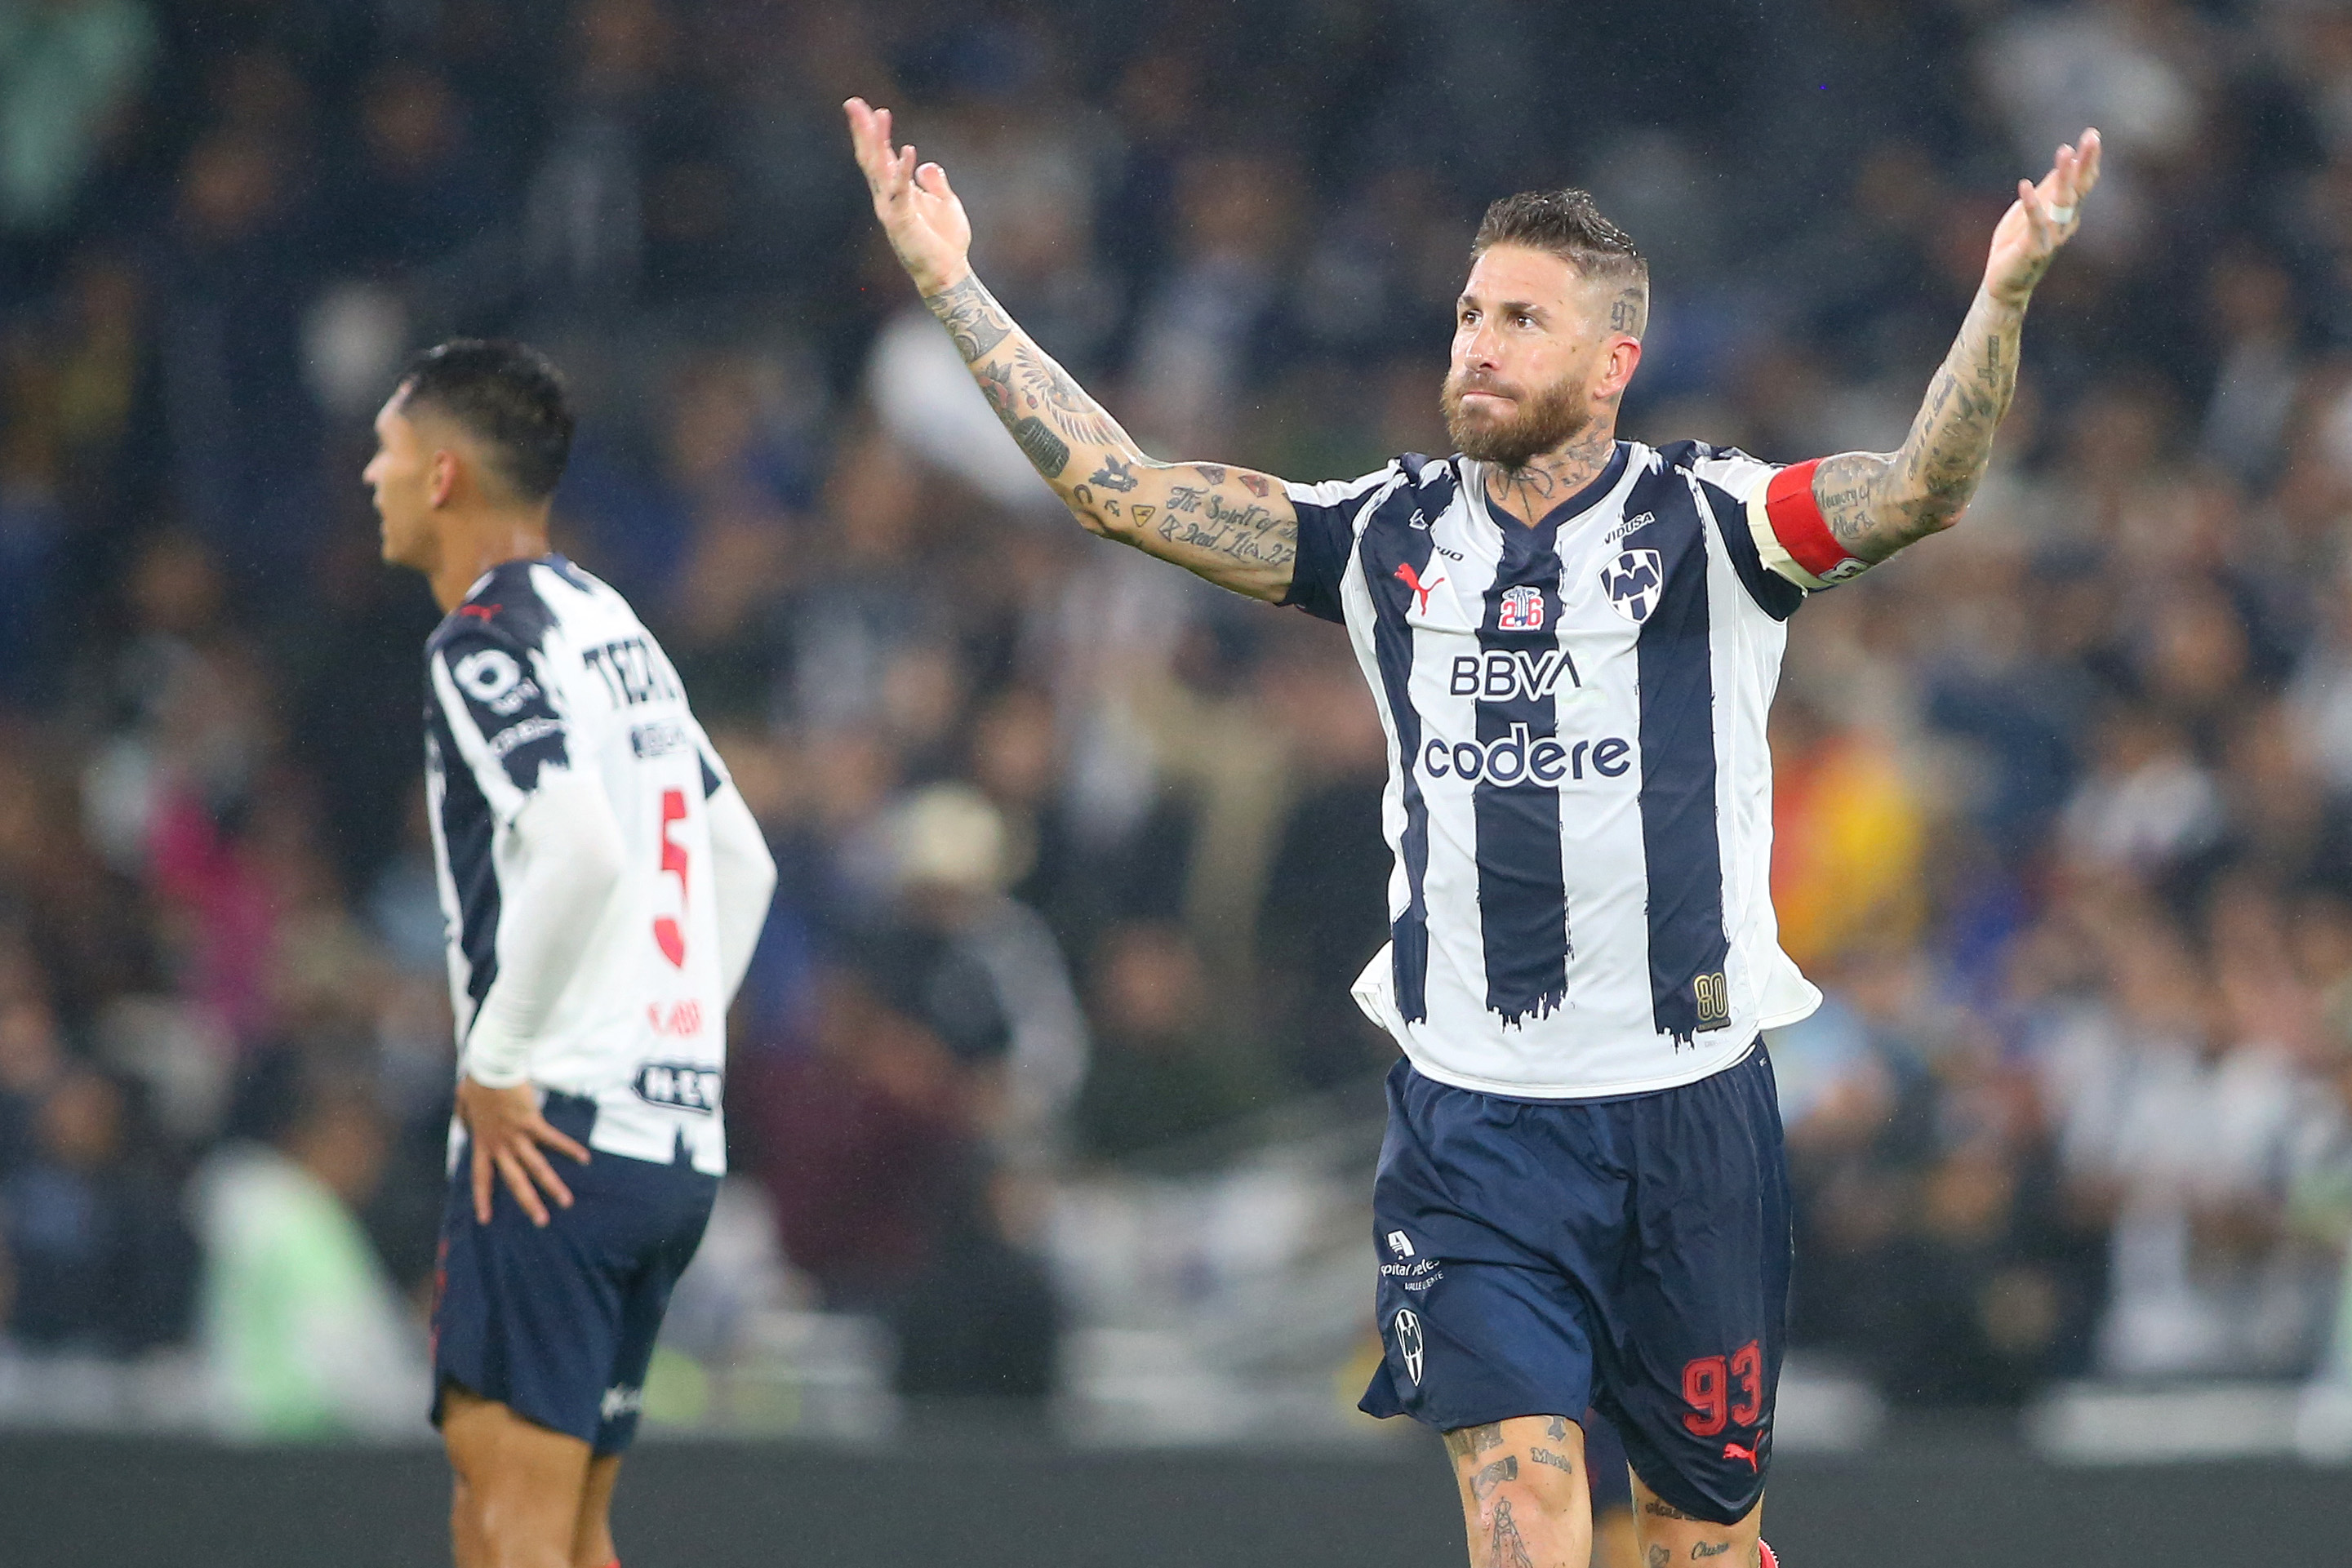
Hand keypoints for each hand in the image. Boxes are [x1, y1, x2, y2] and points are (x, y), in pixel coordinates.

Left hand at [455, 1075, 588, 1226]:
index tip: (485, 1219)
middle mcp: (500, 1145)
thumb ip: (464, 1118)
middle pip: (515, 1180)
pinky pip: (552, 1139)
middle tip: (541, 1222)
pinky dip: (569, 1148)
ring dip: (552, 1185)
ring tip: (566, 1201)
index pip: (481, 1177)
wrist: (491, 1067)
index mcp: (482, 1142)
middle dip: (528, 1202)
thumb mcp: (463, 1103)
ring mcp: (517, 1135)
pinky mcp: (532, 1121)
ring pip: (536, 1166)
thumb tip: (465, 1124)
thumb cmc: (477, 1082)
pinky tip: (584, 1159)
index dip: (482, 1198)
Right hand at [844, 96, 971, 296]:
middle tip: (854, 103)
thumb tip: (926, 164)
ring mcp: (891, 208)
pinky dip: (905, 171)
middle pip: (871, 157)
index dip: (877, 132)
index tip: (873, 108)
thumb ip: (934, 182)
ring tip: (875, 116)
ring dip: (877, 141)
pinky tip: (909, 150)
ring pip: (878, 169)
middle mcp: (888, 197)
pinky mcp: (901, 221)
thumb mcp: (945, 203)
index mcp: (898, 190)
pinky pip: (902, 191)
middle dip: (863, 130)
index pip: (882, 156)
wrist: (947, 272)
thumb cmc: (945, 241)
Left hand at [1983, 127, 2102, 306]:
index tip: (2092, 135)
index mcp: (2065, 214)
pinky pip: (2035, 223)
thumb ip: (2045, 193)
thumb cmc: (2016, 246)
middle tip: (2092, 136)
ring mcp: (2052, 237)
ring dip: (2064, 177)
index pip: (2082, 183)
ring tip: (2064, 152)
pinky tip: (2025, 184)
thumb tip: (2061, 167)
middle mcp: (2065, 224)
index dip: (2087, 160)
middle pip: (2080, 188)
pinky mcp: (2034, 248)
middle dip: (2086, 162)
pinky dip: (2031, 204)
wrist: (2004, 284)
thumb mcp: (2029, 212)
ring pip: (2062, 203)